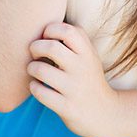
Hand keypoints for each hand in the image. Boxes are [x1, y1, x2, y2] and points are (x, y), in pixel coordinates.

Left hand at [27, 22, 121, 136]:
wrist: (105, 113)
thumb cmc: (88, 79)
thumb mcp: (89, 57)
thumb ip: (73, 40)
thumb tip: (45, 23)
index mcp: (88, 53)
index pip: (67, 30)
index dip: (51, 29)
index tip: (47, 37)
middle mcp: (82, 68)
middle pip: (51, 47)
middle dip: (35, 47)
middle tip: (35, 53)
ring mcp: (74, 88)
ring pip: (40, 70)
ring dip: (31, 68)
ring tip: (35, 71)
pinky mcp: (66, 107)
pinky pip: (39, 92)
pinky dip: (33, 87)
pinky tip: (38, 87)